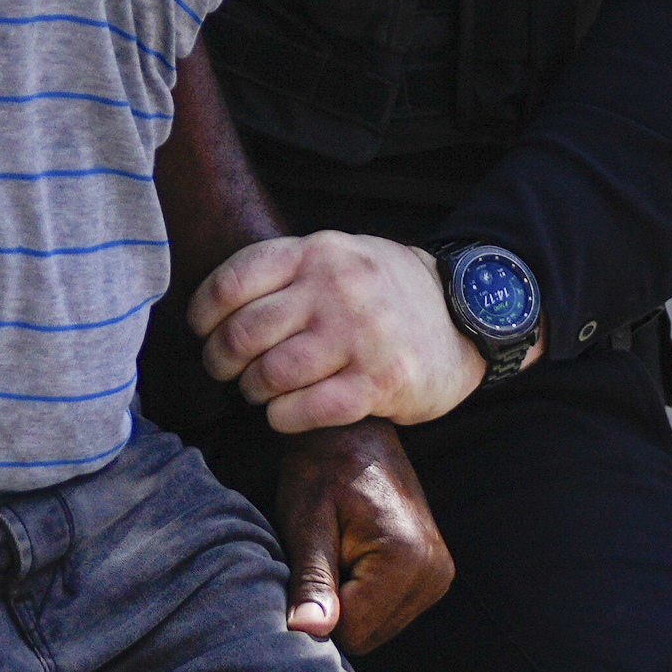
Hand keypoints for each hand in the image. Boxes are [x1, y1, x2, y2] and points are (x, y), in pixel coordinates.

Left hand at [193, 232, 487, 431]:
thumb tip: (219, 305)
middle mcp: (337, 290)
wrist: (469, 317)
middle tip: (225, 371)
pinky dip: (283, 418)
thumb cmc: (389, 292)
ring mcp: (360, 336)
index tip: (202, 331)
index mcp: (319, 253)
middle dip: (221, 361)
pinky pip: (307, 409)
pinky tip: (284, 415)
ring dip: (253, 391)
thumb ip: (291, 270)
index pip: (234, 282)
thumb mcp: (343, 256)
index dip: (203, 313)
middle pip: (244, 334)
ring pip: (270, 375)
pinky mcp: (380, 382)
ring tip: (258, 392)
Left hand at [273, 423, 453, 653]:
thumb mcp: (306, 524)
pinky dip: (367, 595)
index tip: (310, 564)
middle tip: (325, 556)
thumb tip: (308, 631)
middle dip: (337, 608)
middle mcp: (434, 572)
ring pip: (379, 627)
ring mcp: (440, 575)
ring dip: (352, 602)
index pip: (352, 633)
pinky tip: (356, 556)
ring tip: (340, 552)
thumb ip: (311, 581)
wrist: (355, 434)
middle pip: (369, 636)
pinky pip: (390, 611)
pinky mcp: (436, 574)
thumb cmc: (321, 471)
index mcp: (405, 560)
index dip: (318, 610)